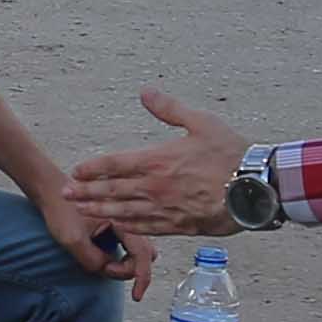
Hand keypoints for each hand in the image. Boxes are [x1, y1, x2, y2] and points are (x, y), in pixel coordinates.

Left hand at [35, 192, 151, 295]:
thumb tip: (107, 270)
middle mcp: (128, 221)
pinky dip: (123, 258)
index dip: (141, 278)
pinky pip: (129, 248)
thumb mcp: (73, 239)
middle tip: (105, 270)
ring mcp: (125, 224)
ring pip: (139, 252)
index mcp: (123, 220)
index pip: (142, 255)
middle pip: (145, 255)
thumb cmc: (61, 210)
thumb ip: (92, 259)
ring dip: (127, 264)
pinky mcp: (118, 228)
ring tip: (105, 265)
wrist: (53, 192)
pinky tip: (105, 260)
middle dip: (129, 270)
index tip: (136, 295)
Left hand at [62, 91, 250, 238]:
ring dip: (99, 210)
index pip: (115, 164)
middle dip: (86, 192)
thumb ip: (170, 110)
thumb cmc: (232, 154)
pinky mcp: (178, 226)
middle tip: (65, 193)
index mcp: (158, 160)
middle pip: (112, 190)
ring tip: (81, 210)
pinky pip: (146, 228)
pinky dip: (127, 226)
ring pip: (124, 211)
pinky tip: (116, 225)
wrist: (256, 188)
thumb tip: (146, 93)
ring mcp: (165, 209)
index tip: (76, 170)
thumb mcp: (202, 122)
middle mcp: (156, 187)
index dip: (93, 168)